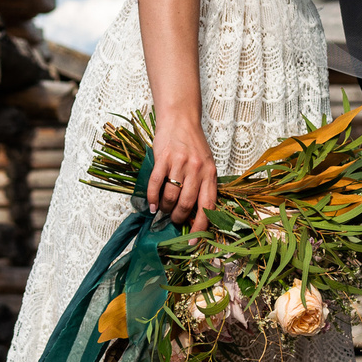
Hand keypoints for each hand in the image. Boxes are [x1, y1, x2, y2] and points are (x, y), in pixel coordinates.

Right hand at [145, 110, 218, 231]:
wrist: (180, 119)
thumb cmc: (193, 145)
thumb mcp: (206, 164)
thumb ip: (203, 186)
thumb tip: (194, 215)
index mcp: (210, 173)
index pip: (208, 206)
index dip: (200, 227)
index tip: (193, 242)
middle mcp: (197, 169)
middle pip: (187, 203)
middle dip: (178, 218)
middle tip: (173, 221)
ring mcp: (180, 162)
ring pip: (171, 195)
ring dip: (165, 208)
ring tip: (162, 210)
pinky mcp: (163, 157)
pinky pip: (156, 183)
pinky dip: (152, 197)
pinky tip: (152, 205)